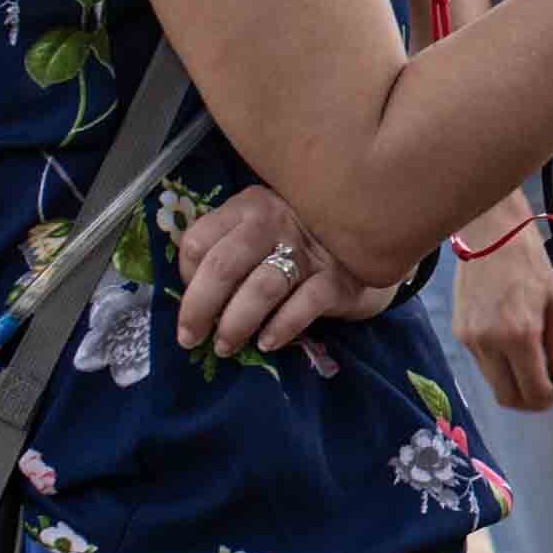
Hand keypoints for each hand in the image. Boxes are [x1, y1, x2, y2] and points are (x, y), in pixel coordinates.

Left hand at [175, 185, 401, 357]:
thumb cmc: (299, 245)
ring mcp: (310, 249)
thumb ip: (228, 252)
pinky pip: (304, 305)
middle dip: (199, 308)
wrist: (366, 249)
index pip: (198, 239)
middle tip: (191, 338)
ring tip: (226, 346)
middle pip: (224, 265)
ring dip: (236, 324)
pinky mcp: (338, 278)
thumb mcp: (261, 234)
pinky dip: (280, 327)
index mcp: (249, 206)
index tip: (192, 301)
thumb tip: (191, 297)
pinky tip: (267, 342)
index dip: (185, 277)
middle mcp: (276, 220)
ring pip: (261, 288)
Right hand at [449, 202, 552, 413]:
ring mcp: (469, 340)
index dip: (551, 399)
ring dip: (515, 382)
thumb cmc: (532, 266)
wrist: (491, 236)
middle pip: (508, 399)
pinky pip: (483, 364)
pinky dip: (500, 364)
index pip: (534, 393)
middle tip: (547, 383)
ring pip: (494, 384)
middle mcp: (489, 344)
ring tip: (531, 355)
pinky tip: (511, 340)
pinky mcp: (458, 334)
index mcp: (520, 336)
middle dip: (531, 400)